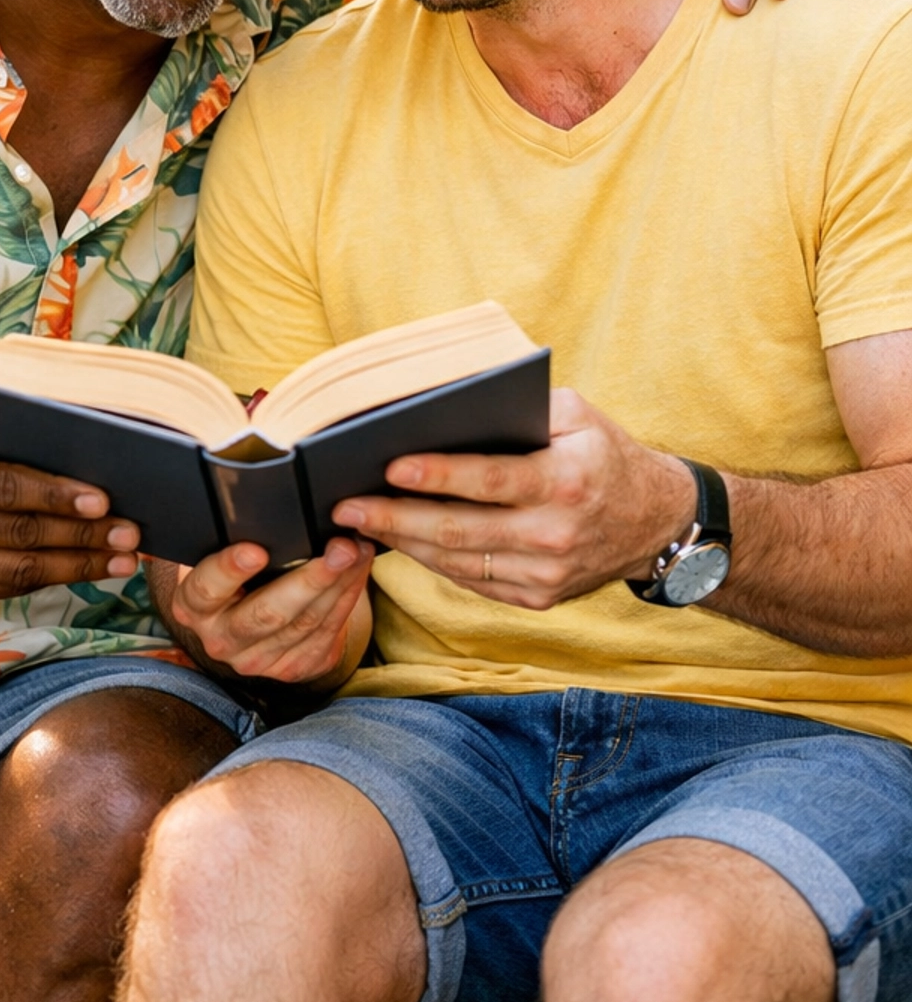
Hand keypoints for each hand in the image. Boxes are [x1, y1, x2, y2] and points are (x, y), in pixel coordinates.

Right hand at [0, 411, 140, 602]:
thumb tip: (76, 431)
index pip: (5, 488)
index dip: (57, 496)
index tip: (103, 500)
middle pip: (19, 535)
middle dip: (81, 537)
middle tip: (130, 534)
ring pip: (17, 573)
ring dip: (76, 568)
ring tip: (121, 560)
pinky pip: (2, 590)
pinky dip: (48, 582)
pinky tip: (83, 570)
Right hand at [153, 538, 373, 683]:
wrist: (239, 617)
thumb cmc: (229, 571)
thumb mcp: (213, 554)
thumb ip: (224, 537)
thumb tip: (254, 501)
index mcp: (193, 606)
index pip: (208, 588)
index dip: (230, 569)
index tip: (257, 550)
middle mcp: (222, 639)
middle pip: (268, 613)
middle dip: (310, 579)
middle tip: (340, 548)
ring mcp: (257, 659)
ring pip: (306, 624)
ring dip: (339, 585)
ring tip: (358, 550)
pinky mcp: (291, 667)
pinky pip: (326, 634)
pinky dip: (346, 599)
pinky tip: (358, 572)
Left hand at [332, 388, 694, 610]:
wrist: (655, 522)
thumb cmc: (603, 453)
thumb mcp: (575, 414)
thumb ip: (521, 407)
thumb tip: (446, 404)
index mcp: (565, 480)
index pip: (488, 479)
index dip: (437, 476)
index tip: (390, 467)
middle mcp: (554, 534)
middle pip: (459, 529)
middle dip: (394, 517)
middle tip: (346, 506)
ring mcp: (545, 574)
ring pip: (456, 561)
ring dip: (402, 542)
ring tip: (359, 523)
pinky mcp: (537, 597)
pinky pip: (470, 580)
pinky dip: (430, 561)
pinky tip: (399, 541)